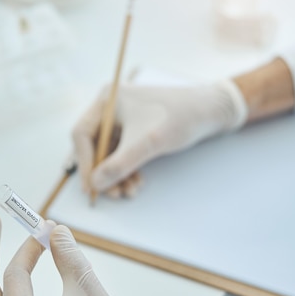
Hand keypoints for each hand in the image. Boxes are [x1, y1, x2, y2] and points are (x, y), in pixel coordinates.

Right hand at [72, 81, 247, 196]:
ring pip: (110, 154)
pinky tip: (136, 183)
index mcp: (108, 100)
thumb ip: (119, 164)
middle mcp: (111, 108)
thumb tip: (95, 184)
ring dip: (117, 175)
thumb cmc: (180, 118)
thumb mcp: (148, 143)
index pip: (82, 134)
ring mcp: (123, 119)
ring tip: (129, 192)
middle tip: (112, 194)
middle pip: (95, 147)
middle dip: (104, 173)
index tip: (91, 187)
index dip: (84, 163)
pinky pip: (123, 153)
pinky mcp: (136, 129)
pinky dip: (128, 170)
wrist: (212, 111)